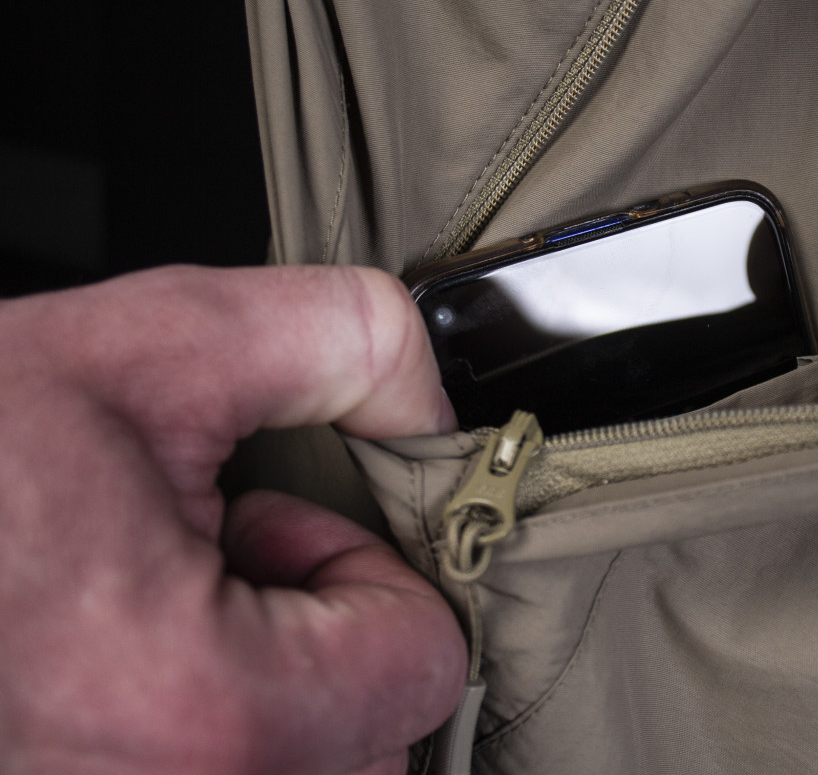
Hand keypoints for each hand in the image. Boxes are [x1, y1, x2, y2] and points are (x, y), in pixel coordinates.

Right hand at [0, 265, 466, 774]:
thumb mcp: (164, 340)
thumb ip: (348, 338)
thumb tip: (433, 407)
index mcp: (199, 714)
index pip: (424, 666)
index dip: (373, 570)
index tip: (285, 527)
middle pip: (370, 745)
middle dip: (321, 634)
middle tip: (214, 559)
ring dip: (269, 691)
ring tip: (160, 610)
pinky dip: (213, 736)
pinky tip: (130, 662)